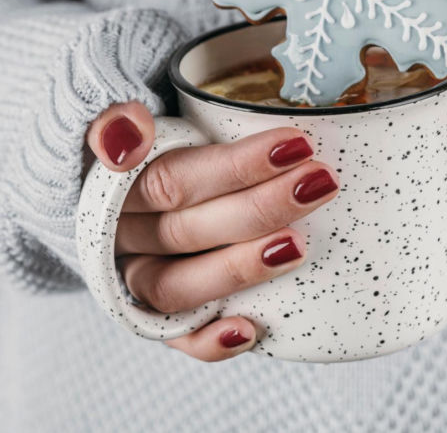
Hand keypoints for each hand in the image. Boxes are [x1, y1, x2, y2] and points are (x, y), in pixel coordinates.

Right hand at [86, 101, 338, 361]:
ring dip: (239, 270)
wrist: (115, 186)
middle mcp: (122, 237)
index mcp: (112, 185)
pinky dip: (208, 341)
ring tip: (298, 247)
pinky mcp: (153, 314)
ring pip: (178, 287)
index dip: (236, 166)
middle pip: (188, 230)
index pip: (174, 179)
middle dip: (260, 208)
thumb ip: (115, 117)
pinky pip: (175, 337)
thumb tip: (128, 136)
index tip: (297, 144)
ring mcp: (137, 278)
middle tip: (321, 183)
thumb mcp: (124, 117)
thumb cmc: (146, 145)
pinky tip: (251, 331)